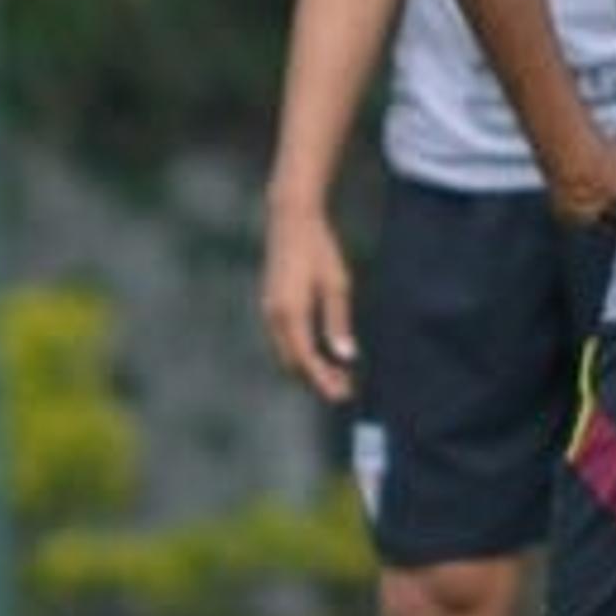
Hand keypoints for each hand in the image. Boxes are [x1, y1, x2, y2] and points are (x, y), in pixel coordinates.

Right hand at [259, 200, 357, 401]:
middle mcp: (274, 316)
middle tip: (345, 389)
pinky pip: (285, 339)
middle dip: (317, 379)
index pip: (306, 359)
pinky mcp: (271, 305)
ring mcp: (269, 311)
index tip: (343, 395)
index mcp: (291, 313)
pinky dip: (302, 352)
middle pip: (293, 362)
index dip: (324, 380)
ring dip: (309, 367)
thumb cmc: (320, 249)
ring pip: (287, 353)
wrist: (291, 220)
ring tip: (338, 375)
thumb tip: (346, 357)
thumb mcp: (337, 284)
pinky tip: (322, 353)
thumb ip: (338, 322)